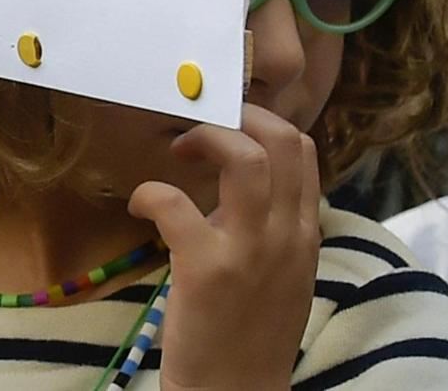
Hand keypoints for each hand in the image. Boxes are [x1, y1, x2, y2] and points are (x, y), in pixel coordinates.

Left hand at [128, 103, 320, 390]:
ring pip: (245, 159)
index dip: (263, 121)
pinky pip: (174, 203)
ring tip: (179, 152)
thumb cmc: (250, 332)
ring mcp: (250, 252)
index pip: (304, 150)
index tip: (228, 125)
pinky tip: (140, 205)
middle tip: (201, 127)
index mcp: (306, 235)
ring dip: (204, 138)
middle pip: (282, 140)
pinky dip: (150, 192)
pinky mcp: (207, 271)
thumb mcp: (282, 274)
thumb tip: (242, 180)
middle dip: (238, 115)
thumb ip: (271, 226)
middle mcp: (288, 237)